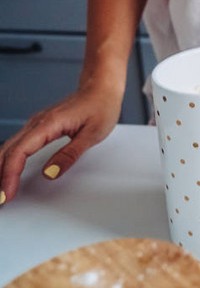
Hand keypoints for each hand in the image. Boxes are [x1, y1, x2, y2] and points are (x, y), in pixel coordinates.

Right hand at [0, 85, 122, 204]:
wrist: (101, 88)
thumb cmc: (101, 107)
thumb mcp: (93, 134)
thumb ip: (70, 154)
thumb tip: (50, 173)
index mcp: (49, 124)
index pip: (19, 152)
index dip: (9, 174)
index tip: (7, 193)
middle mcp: (37, 123)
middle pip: (8, 151)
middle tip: (0, 199)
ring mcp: (36, 124)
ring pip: (9, 147)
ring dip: (1, 168)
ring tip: (0, 190)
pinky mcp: (38, 127)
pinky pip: (17, 145)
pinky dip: (8, 160)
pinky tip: (6, 172)